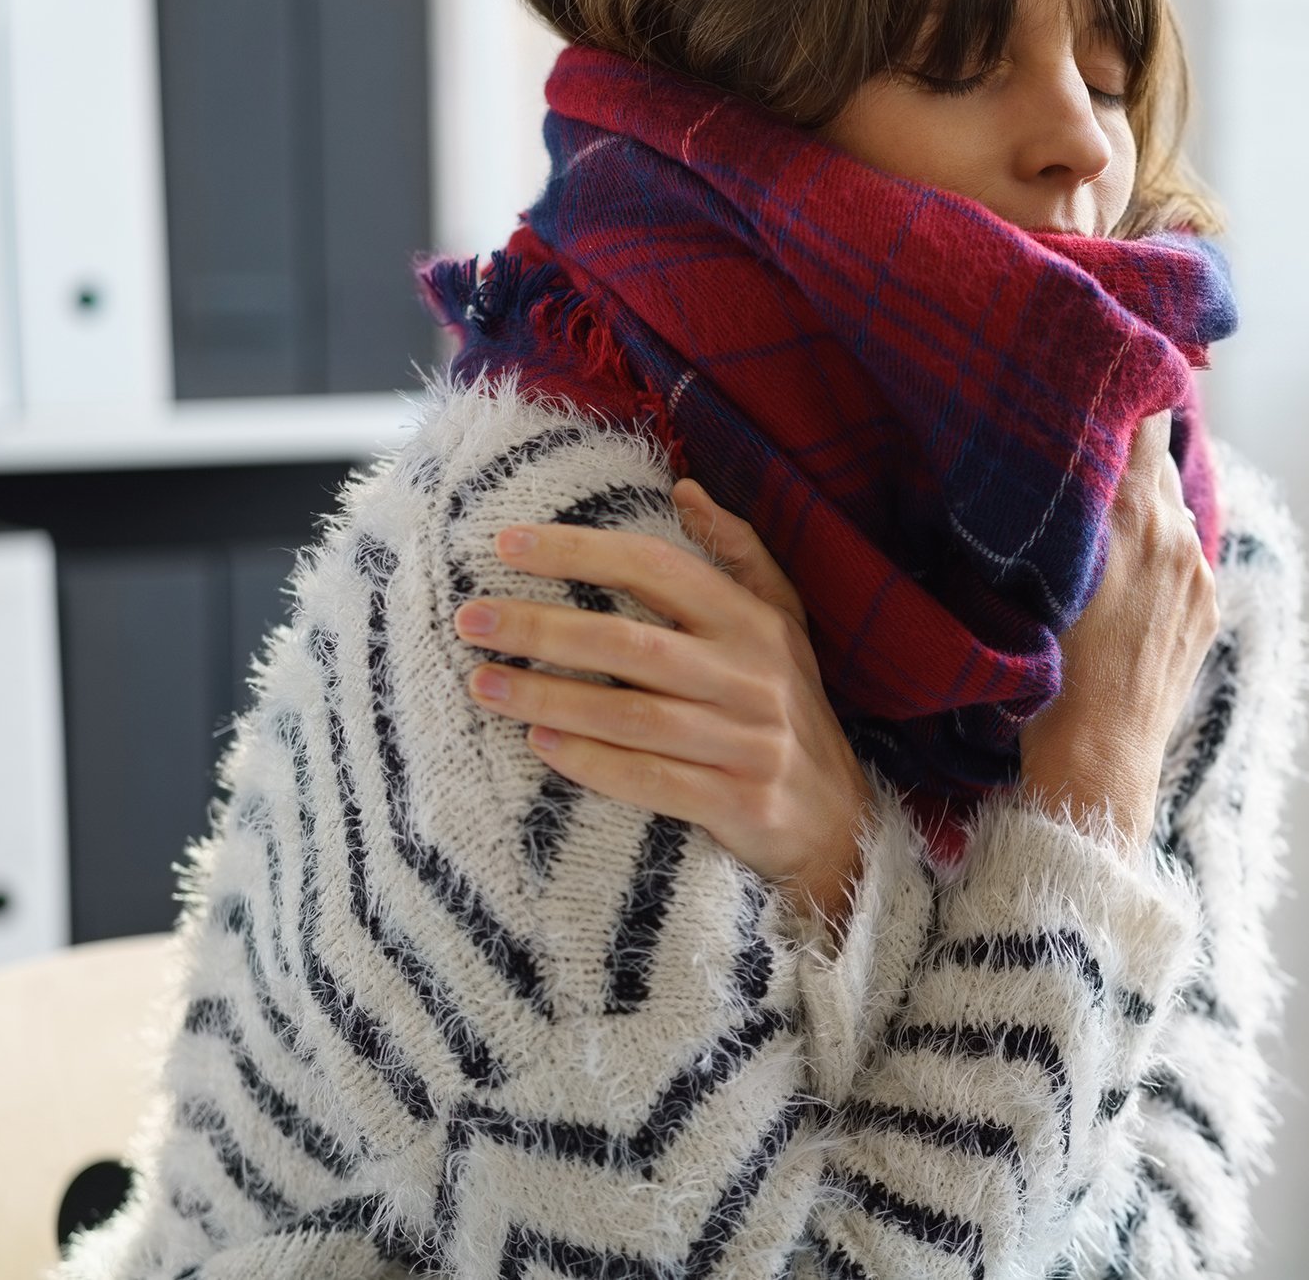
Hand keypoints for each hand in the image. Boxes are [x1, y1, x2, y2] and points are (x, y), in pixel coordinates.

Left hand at [451, 478, 873, 922]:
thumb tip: (686, 489)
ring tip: (483, 684)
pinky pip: (651, 780)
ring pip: (632, 716)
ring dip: (550, 699)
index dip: (582, 552)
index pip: (659, 569)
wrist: (837, 818)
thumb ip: (739, 552)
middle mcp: (754, 676)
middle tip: (472, 619)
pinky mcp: (739, 802)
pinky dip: (592, 763)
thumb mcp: (782, 622)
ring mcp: (749, 742)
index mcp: (756, 622)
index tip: (507, 544)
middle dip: (544, 629)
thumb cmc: (788, 706)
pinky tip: (540, 746)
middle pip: (632, 644)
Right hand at [1020, 412, 1220, 850]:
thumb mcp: (1034, 577)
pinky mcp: (1205, 608)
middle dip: (1125, 446)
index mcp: (1132, 514)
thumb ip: (1057, 511)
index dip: (1129, 387)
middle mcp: (1175, 533)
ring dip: (1142, 502)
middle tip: (1086, 439)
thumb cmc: (1045, 674)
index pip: (1146, 416)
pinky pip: (1183, 552)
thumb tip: (1051, 460)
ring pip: (1171, 507)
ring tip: (1101, 516)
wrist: (1096, 761)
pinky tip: (1123, 571)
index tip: (1104, 375)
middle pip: (1158, 456)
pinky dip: (1157, 547)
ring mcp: (1197, 573)